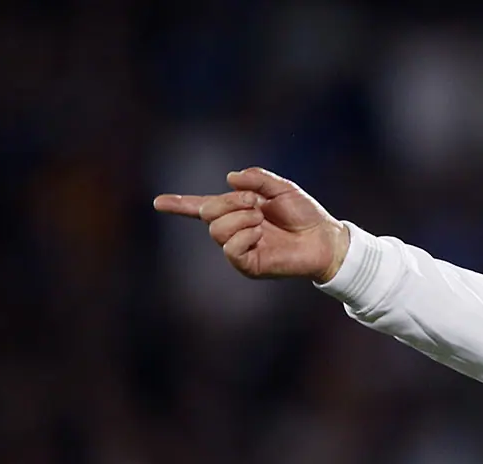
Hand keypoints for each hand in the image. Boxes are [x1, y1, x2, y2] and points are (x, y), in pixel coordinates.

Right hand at [153, 167, 349, 282]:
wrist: (325, 238)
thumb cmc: (305, 214)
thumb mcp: (281, 188)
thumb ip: (256, 179)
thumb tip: (229, 178)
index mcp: (238, 211)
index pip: (201, 207)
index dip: (179, 204)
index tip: (157, 202)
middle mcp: (235, 230)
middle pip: (208, 213)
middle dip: (230, 202)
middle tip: (256, 202)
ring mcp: (240, 249)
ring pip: (217, 230)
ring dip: (240, 218)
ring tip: (262, 219)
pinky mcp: (248, 265)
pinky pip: (231, 249)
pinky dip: (245, 235)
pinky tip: (261, 234)